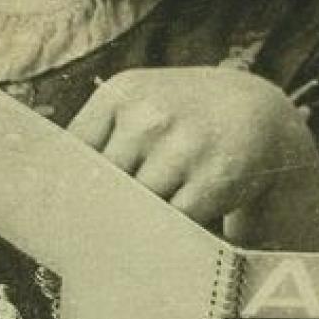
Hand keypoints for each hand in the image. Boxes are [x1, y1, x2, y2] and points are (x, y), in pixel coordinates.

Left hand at [67, 67, 318, 224]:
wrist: (261, 115)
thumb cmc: (185, 116)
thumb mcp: (142, 102)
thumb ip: (100, 135)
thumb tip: (57, 193)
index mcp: (122, 92)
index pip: (75, 152)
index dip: (72, 182)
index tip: (67, 204)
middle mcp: (149, 115)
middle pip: (104, 184)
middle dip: (110, 203)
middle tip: (114, 219)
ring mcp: (182, 147)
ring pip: (137, 205)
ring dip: (143, 216)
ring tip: (160, 208)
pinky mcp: (211, 180)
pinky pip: (172, 220)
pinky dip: (173, 226)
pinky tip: (181, 215)